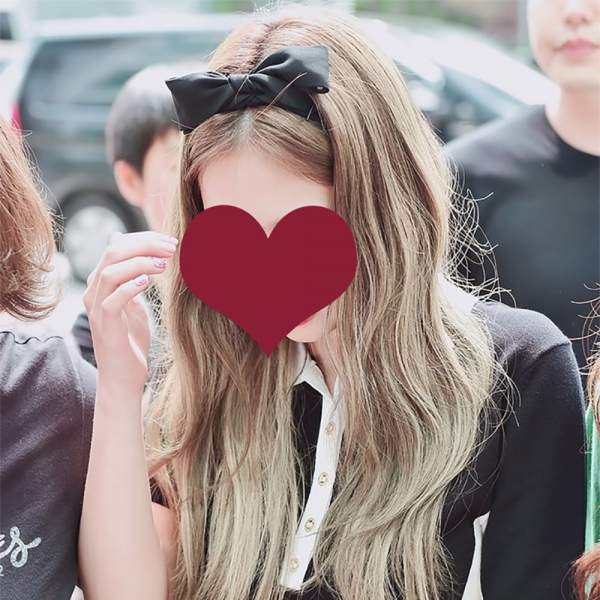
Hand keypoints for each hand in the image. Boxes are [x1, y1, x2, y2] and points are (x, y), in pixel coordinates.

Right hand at [83, 231, 177, 397]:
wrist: (123, 378)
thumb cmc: (130, 341)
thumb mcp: (135, 305)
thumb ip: (135, 280)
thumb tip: (143, 256)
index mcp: (102, 284)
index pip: (117, 247)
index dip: (144, 239)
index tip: (170, 241)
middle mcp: (95, 292)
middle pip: (113, 253)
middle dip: (144, 245)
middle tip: (172, 248)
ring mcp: (98, 310)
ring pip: (111, 272)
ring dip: (140, 263)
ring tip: (164, 265)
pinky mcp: (106, 327)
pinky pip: (113, 300)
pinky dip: (131, 287)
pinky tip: (149, 283)